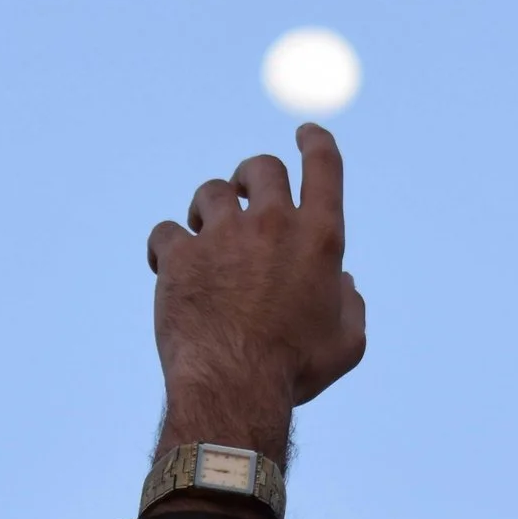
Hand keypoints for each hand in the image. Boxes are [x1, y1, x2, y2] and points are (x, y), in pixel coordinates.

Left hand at [146, 123, 366, 463]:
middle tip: (246, 195)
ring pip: (211, 192)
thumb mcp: (347, 343)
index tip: (306, 133)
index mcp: (320, 238)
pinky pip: (166, 232)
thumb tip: (343, 283)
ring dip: (210, 209)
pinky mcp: (180, 256)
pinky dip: (167, 246)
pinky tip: (169, 267)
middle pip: (262, 167)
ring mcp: (223, 236)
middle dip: (254, 176)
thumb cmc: (296, 370)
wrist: (236, 385)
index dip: (316, 141)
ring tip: (205, 235)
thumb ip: (351, 306)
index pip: (323, 166)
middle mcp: (272, 224)